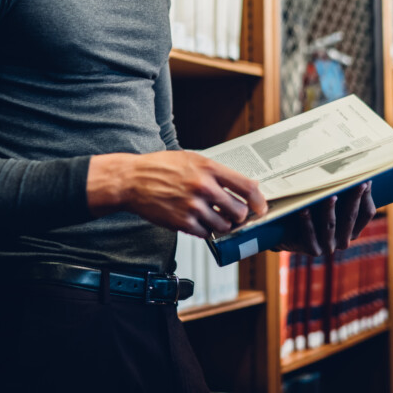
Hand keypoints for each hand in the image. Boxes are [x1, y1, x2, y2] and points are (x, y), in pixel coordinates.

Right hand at [87, 151, 267, 237]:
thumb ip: (216, 172)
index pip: (247, 186)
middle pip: (239, 211)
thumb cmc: (160, 168)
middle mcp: (203, 187)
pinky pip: (207, 233)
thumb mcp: (191, 159)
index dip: (259, 200)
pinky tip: (199, 221)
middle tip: (234, 214)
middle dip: (240, 216)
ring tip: (214, 217)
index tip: (260, 207)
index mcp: (209, 168)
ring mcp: (193, 206)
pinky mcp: (183, 222)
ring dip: (223, 225)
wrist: (132, 180)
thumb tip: (242, 185)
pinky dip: (206, 230)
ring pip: (225, 226)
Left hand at [274, 181, 375, 255]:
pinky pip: (310, 234)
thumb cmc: (314, 212)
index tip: (365, 179)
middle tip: (353, 182)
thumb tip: (360, 173)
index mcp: (353, 229)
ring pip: (331, 225)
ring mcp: (328, 246)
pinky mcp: (312, 249)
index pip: (366, 213)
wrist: (289, 234)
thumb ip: (344, 193)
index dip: (366, 196)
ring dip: (330, 209)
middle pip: (350, 217)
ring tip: (329, 195)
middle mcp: (344, 240)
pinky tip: (303, 209)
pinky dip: (307, 221)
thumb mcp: (332, 203)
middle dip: (353, 198)